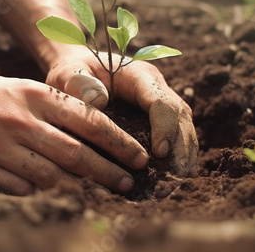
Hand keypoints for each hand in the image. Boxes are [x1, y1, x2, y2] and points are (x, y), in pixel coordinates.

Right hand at [0, 66, 148, 194]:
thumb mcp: (21, 89)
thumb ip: (54, 111)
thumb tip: (88, 140)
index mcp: (35, 96)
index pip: (89, 121)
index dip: (119, 142)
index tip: (140, 157)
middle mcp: (20, 120)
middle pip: (76, 154)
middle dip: (108, 171)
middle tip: (129, 184)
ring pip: (50, 175)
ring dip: (75, 185)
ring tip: (95, 192)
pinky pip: (18, 187)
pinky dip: (35, 190)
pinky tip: (42, 189)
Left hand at [47, 49, 197, 176]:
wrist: (76, 72)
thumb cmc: (72, 73)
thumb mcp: (69, 73)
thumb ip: (79, 83)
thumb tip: (98, 102)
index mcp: (138, 75)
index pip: (161, 101)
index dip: (164, 127)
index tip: (159, 153)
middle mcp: (155, 87)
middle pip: (180, 117)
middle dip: (182, 147)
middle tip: (179, 177)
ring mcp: (159, 103)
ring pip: (183, 128)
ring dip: (185, 155)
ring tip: (182, 182)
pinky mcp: (157, 119)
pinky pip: (176, 137)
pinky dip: (178, 157)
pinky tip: (175, 178)